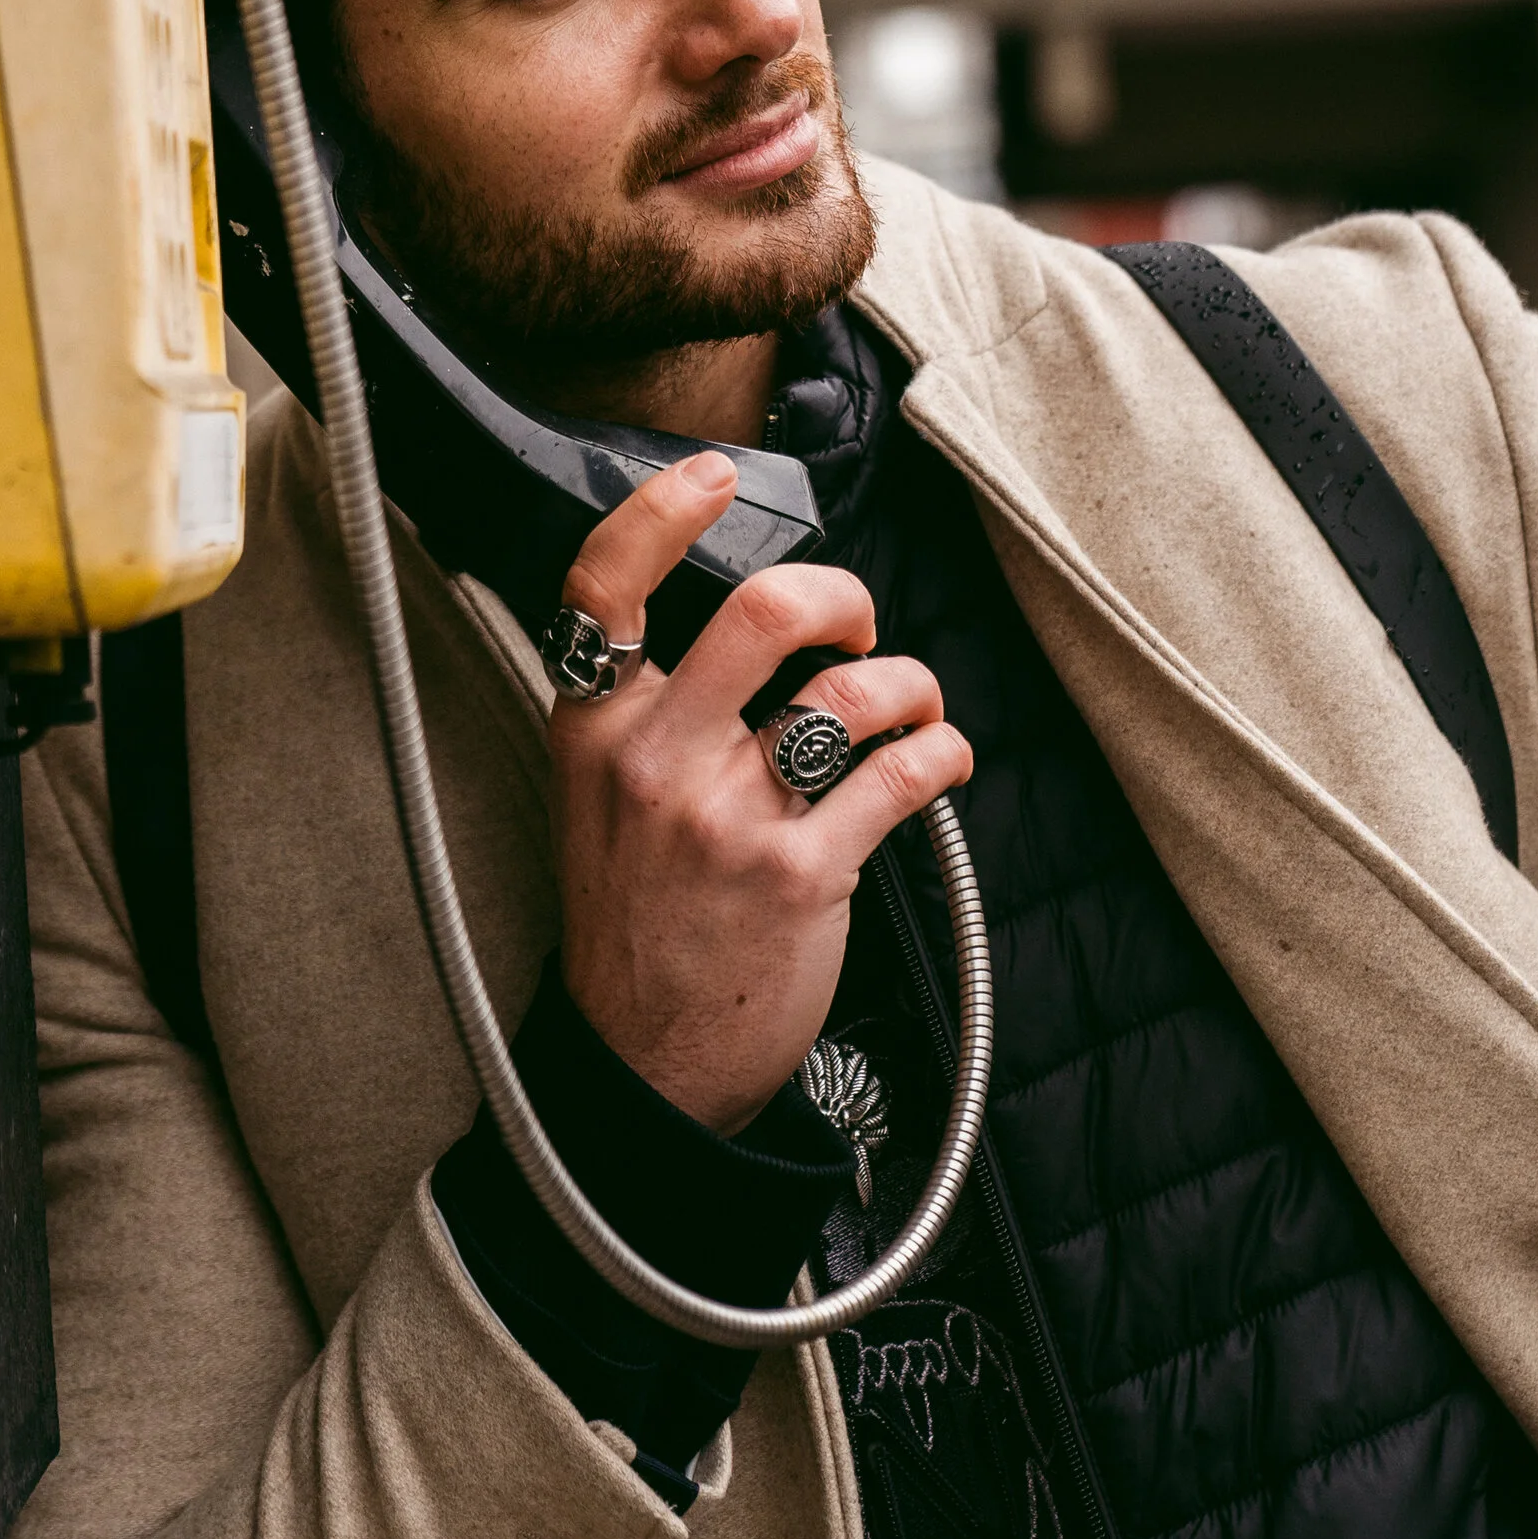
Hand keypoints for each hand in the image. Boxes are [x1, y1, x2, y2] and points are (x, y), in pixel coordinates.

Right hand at [546, 451, 972, 1134]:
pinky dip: (943, 754)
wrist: (643, 1065)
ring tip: (913, 707)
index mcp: (594, 730)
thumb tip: (759, 624)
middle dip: (839, 594)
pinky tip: (940, 761)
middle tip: (853, 621)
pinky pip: (902, 776)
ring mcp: (727, 820)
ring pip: (851, 694)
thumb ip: (650, 711)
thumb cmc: (637, 918)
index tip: (712, 473)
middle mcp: (655, 763)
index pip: (602, 589)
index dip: (658, 510)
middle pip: (761, 614)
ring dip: (911, 685)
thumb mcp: (597, 798)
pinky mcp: (801, 877)